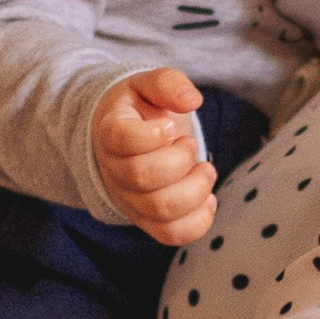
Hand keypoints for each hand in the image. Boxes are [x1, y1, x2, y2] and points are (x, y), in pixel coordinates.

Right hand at [93, 70, 218, 247]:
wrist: (128, 138)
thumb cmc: (141, 110)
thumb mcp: (149, 85)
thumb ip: (168, 84)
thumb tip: (191, 100)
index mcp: (111, 130)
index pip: (121, 138)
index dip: (151, 133)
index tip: (170, 125)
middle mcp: (114, 169)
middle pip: (142, 176)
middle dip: (180, 159)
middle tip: (190, 144)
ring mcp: (129, 198)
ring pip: (160, 209)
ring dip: (195, 189)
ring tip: (205, 170)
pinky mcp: (147, 219)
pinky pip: (170, 234)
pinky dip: (198, 221)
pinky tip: (208, 199)